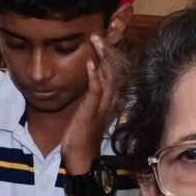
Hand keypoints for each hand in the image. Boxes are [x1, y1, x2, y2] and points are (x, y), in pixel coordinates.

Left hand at [60, 12, 135, 167]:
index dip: (110, 57)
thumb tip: (88, 83)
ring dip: (102, 59)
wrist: (81, 160)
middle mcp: (110, 102)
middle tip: (99, 35)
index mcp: (109, 102)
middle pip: (114, 72)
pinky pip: (96, 92)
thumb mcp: (87, 113)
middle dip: (107, 52)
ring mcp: (102, 108)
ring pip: (108, 78)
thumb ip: (90, 98)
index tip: (102, 42)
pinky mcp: (91, 113)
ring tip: (96, 42)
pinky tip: (91, 63)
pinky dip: (94, 76)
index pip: (114, 74)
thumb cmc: (81, 137)